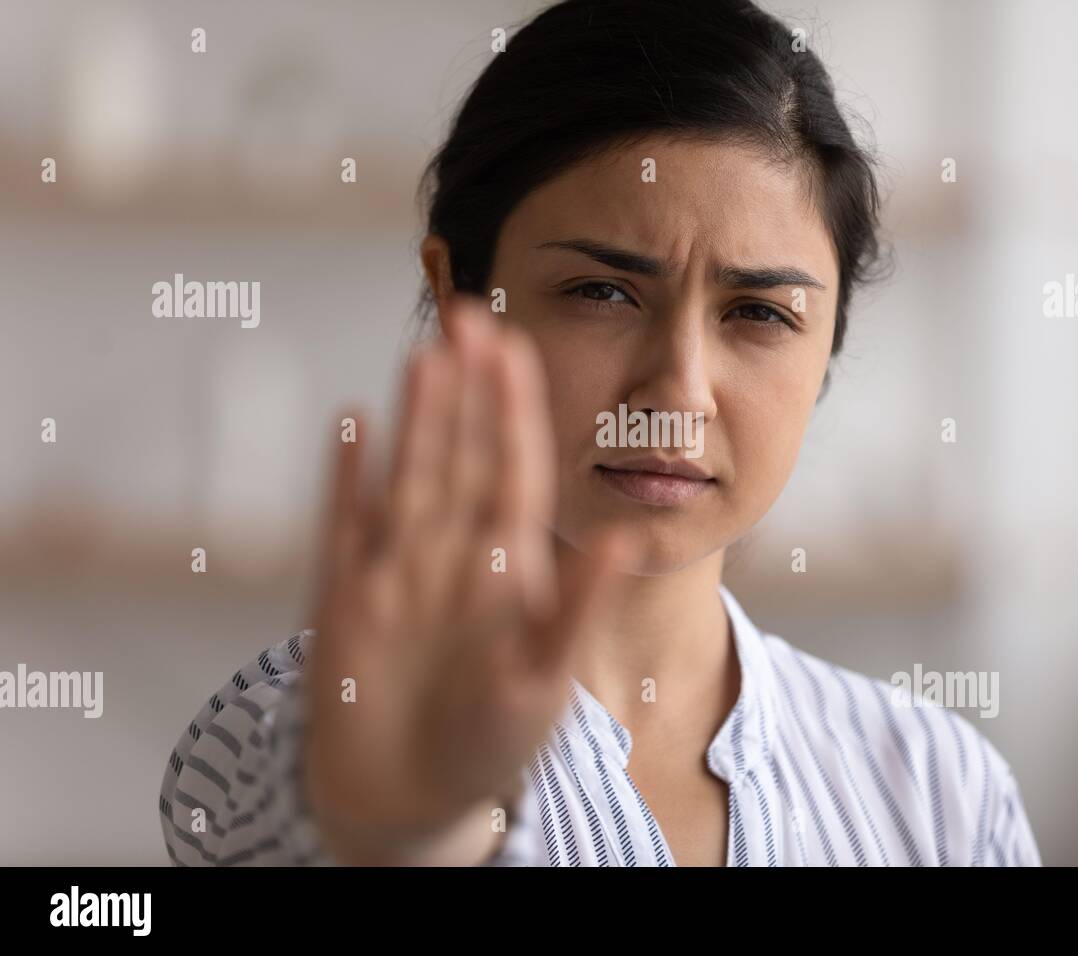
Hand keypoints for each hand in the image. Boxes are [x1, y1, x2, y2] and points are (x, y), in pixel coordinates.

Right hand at [301, 294, 630, 864]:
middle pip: (461, 454)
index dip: (513, 409)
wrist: (410, 802)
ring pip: (410, 474)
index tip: (516, 346)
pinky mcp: (345, 598)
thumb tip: (625, 538)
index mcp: (509, 567)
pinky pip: (345, 524)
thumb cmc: (490, 745)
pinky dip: (346, 476)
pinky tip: (352, 422)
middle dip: (466, 388)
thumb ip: (576, 606)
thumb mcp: (545, 678)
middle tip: (469, 314)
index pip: (513, 469)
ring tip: (426, 354)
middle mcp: (454, 555)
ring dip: (417, 416)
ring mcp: (398, 570)